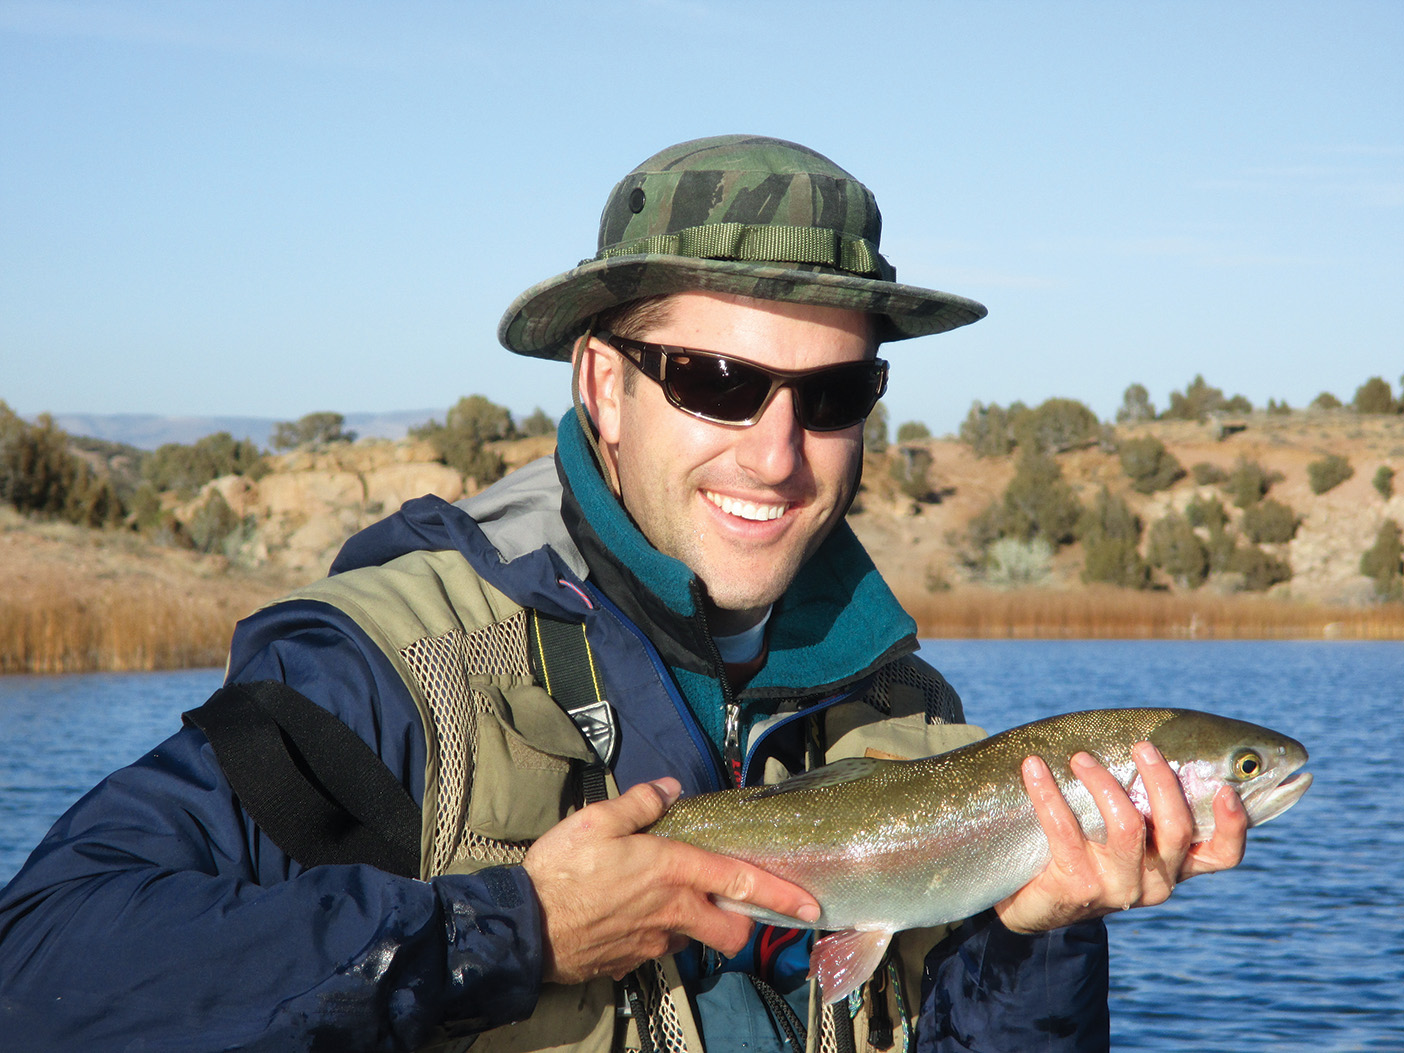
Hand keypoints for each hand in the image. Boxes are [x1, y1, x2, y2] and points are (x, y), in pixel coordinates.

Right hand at [522, 778, 820, 984]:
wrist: (526, 929)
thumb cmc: (563, 871)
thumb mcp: (598, 819)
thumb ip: (640, 803)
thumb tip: (669, 788)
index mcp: (673, 872)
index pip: (740, 883)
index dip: (780, 895)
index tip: (811, 907)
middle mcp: (673, 913)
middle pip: (731, 933)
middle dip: (743, 927)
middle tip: (735, 909)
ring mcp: (653, 943)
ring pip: (693, 939)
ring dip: (694, 924)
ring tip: (667, 901)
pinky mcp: (630, 961)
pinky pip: (657, 948)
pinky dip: (656, 934)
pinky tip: (630, 918)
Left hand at [994, 742, 1248, 933]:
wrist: (1038, 904)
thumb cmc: (1089, 851)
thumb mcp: (1126, 836)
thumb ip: (1146, 804)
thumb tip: (1149, 742)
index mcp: (1176, 866)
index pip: (1222, 854)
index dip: (1232, 825)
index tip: (1226, 789)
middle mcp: (1155, 881)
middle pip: (1176, 829)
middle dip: (1161, 780)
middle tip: (1142, 746)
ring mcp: (1118, 888)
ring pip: (1127, 826)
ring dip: (1104, 782)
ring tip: (1080, 757)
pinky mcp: (1078, 887)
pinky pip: (1065, 831)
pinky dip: (1048, 792)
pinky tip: (1034, 768)